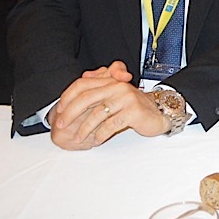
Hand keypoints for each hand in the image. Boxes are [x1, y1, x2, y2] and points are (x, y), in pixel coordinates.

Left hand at [51, 60, 169, 148]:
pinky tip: (96, 140)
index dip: (67, 97)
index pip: (82, 84)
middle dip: (70, 114)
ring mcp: (126, 98)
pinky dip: (100, 134)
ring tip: (78, 138)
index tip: (58, 111)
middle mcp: (117, 86)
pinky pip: (111, 125)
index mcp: (110, 81)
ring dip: (84, 129)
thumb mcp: (115, 95)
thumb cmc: (133, 107)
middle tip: (61, 126)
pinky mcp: (134, 112)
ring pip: (97, 114)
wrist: (159, 112)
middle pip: (86, 98)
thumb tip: (84, 77)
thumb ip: (100, 88)